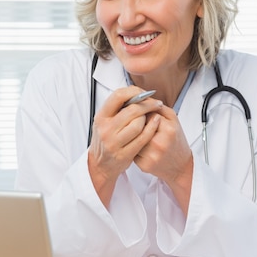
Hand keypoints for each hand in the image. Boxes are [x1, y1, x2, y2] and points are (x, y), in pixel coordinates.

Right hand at [87, 86, 161, 206]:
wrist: (100, 164)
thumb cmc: (106, 139)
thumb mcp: (105, 121)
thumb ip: (117, 108)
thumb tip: (136, 92)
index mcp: (101, 117)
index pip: (118, 96)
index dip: (134, 92)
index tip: (144, 93)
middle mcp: (106, 129)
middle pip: (132, 110)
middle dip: (147, 104)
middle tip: (156, 103)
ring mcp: (114, 142)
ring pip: (138, 124)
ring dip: (149, 118)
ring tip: (152, 117)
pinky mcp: (124, 154)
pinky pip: (143, 138)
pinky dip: (152, 128)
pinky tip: (156, 123)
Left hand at [133, 103, 193, 213]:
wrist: (181, 167)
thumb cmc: (176, 141)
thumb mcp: (174, 120)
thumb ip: (159, 107)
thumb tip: (141, 99)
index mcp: (168, 129)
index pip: (146, 113)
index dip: (143, 112)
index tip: (144, 114)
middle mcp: (158, 143)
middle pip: (137, 125)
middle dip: (136, 122)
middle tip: (140, 124)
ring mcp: (150, 155)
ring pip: (131, 137)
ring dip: (132, 134)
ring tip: (139, 135)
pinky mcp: (143, 165)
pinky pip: (131, 150)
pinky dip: (132, 146)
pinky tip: (138, 146)